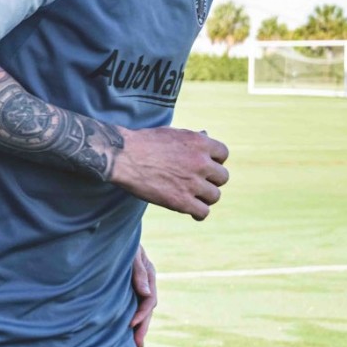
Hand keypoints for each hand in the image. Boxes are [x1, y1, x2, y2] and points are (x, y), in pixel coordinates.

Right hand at [109, 127, 229, 220]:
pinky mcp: (181, 201)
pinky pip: (203, 212)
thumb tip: (207, 135)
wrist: (124, 156)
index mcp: (200, 142)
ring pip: (215, 196)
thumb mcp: (172, 133)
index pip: (223, 154)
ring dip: (205, 197)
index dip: (214, 161)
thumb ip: (192, 137)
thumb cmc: (144, 142)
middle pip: (222, 177)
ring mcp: (193, 183)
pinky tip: (191, 212)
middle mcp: (201, 162)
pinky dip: (198, 213)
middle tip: (198, 183)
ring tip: (193, 198)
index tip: (205, 166)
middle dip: (211, 180)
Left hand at [129, 246, 156, 346]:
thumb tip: (146, 294)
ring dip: (139, 325)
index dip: (141, 314)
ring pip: (141, 308)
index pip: (149, 300)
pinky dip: (132, 316)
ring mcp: (138, 284)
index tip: (130, 325)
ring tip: (136, 344)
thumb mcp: (131, 252)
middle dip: (143, 327)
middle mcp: (145, 281)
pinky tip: (127, 328)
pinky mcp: (128, 285)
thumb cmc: (120, 239)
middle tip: (138, 345)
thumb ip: (138, 271)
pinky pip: (132, 303)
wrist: (112, 229)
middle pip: (147, 308)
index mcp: (148, 273)